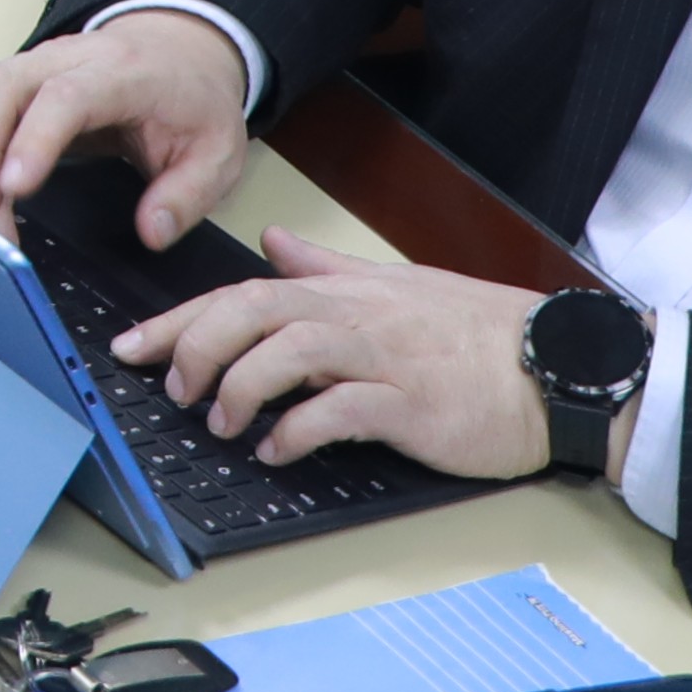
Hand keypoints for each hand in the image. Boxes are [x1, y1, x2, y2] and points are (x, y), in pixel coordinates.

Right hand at [0, 9, 257, 242]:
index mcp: (121, 73)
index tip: (14, 187)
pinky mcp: (16, 82)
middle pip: (3, 87)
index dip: (33, 140)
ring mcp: (35, 65)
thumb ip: (188, 193)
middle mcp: (67, 59)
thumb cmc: (192, 100)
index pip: (66, 97)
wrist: (181, 48)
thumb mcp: (219, 150)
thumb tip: (151, 231)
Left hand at [111, 234, 553, 477]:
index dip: (180, 320)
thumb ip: (325, 266)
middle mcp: (356, 314)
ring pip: (290, 351)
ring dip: (242, 387)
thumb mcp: (394, 284)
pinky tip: (277, 449)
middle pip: (253, 311)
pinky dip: (299, 429)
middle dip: (198, 346)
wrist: (560, 364)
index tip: (131, 346)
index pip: (242, 292)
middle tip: (172, 387)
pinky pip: (342, 410)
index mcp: (344, 289)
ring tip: (221, 422)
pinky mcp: (413, 403)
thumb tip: (270, 242)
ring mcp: (385, 357)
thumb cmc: (477, 332)